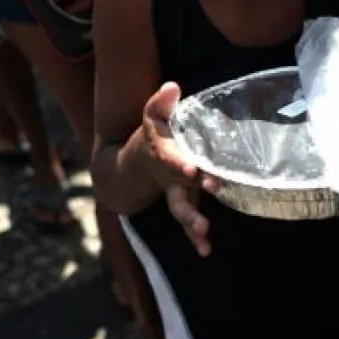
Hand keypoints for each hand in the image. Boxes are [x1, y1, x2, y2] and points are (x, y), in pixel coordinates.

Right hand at [139, 82, 220, 256]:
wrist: (133, 164)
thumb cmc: (151, 136)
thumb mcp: (152, 115)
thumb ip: (161, 102)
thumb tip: (172, 87)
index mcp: (164, 154)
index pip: (171, 159)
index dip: (181, 164)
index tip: (192, 169)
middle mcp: (169, 177)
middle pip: (177, 191)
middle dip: (188, 201)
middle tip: (205, 204)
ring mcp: (176, 192)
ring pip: (182, 210)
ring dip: (192, 222)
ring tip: (203, 232)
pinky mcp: (185, 201)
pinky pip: (189, 221)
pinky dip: (195, 238)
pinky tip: (205, 251)